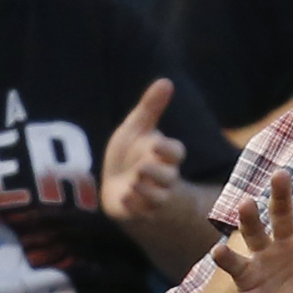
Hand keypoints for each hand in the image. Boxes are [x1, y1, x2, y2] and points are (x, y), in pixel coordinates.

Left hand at [100, 79, 187, 223]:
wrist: (117, 184)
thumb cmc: (132, 153)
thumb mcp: (138, 128)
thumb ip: (151, 107)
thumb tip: (166, 80)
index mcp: (164, 156)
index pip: (175, 153)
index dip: (167, 149)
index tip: (155, 144)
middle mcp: (163, 178)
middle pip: (169, 178)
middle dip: (158, 173)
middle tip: (142, 167)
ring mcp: (152, 197)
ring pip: (158, 198)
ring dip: (147, 191)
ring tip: (133, 182)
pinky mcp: (139, 212)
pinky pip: (141, 212)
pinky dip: (134, 205)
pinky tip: (124, 197)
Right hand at [211, 172, 292, 292]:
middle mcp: (286, 246)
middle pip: (282, 215)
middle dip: (281, 196)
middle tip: (281, 174)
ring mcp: (264, 259)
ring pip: (256, 233)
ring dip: (250, 218)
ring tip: (246, 203)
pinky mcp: (247, 277)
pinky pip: (235, 264)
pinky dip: (226, 258)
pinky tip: (218, 251)